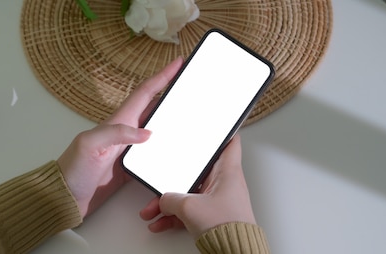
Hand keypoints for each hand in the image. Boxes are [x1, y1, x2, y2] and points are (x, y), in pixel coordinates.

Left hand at [57, 58, 183, 217]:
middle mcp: (124, 133)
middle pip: (153, 108)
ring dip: (172, 121)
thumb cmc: (72, 170)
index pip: (144, 94)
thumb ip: (115, 134)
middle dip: (171, 94)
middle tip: (191, 84)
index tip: (178, 63)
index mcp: (117, 122)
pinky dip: (167, 149)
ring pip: (156, 131)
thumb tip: (146, 133)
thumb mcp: (89, 145)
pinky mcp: (129, 168)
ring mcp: (127, 150)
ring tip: (190, 114)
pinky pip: (153, 155)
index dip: (162, 77)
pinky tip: (177, 151)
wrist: (64, 197)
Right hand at [139, 135, 256, 238]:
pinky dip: (173, 216)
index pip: (230, 142)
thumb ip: (170, 199)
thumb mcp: (189, 207)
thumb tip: (163, 200)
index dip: (222, 131)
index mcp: (227, 172)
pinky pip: (188, 211)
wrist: (234, 252)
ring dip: (168, 202)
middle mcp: (223, 184)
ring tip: (151, 210)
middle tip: (164, 172)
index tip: (212, 124)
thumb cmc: (226, 226)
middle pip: (196, 171)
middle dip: (174, 177)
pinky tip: (158, 222)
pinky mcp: (211, 216)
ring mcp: (217, 201)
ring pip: (188, 194)